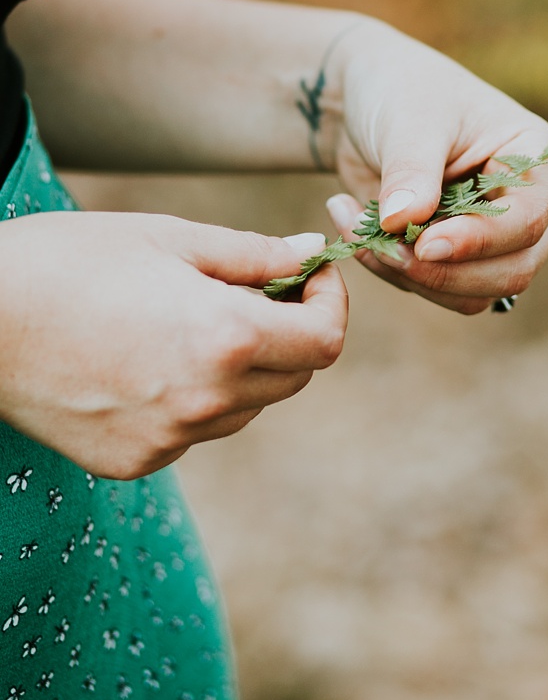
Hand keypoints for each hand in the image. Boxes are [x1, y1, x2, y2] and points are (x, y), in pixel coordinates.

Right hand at [0, 209, 347, 477]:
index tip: (309, 275)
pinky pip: (189, 430)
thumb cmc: (67, 261)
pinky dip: (188, 398)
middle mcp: (207, 402)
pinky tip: (140, 360)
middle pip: (291, 379)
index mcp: (226, 339)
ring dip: (239, 369)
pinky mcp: (134, 461)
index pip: (324, 342)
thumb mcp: (166, 237)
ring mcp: (169, 441)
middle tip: (252, 290)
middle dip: (287, 333)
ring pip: (242, 409)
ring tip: (182, 322)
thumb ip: (251, 254)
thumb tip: (307, 253)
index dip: (328, 303)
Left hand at [326, 20, 547, 315]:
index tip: (423, 244)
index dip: (479, 240)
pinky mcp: (461, 259)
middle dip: (441, 271)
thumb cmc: (402, 91)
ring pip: (475, 293)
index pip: (528, 218)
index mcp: (539, 158)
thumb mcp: (409, 121)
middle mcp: (532, 205)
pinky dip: (395, 275)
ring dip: (410, 277)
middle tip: (379, 245)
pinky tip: (358, 236)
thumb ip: (411, 172)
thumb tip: (404, 225)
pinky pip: (439, 292)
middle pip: (512, 270)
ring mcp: (500, 238)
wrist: (364, 103)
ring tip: (355, 230)